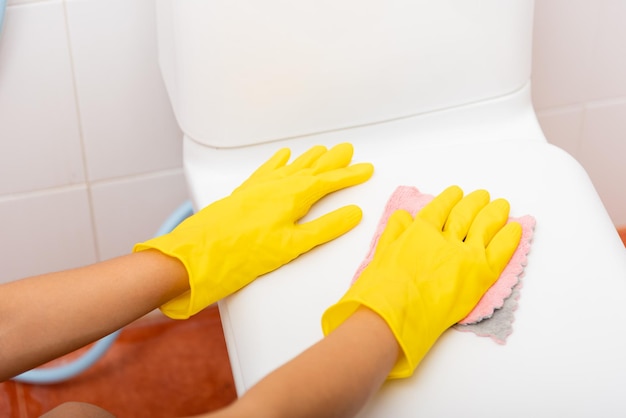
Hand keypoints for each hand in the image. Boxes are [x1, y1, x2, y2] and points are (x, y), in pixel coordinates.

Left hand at [135, 143, 373, 318]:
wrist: (202, 253)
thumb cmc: (246, 253)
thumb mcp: (293, 246)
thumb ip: (324, 228)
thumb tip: (352, 213)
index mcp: (293, 197)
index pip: (328, 182)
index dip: (349, 176)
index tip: (365, 170)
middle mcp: (278, 185)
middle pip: (312, 168)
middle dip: (332, 160)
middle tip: (348, 150)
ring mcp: (261, 186)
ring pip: (291, 166)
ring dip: (309, 158)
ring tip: (323, 149)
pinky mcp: (246, 192)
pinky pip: (268, 169)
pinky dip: (279, 161)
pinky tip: (284, 155)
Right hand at [322, 185, 521, 377]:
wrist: (396, 311)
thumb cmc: (383, 287)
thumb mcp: (383, 252)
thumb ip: (395, 231)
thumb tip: (404, 216)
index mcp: (420, 230)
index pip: (440, 208)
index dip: (450, 198)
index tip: (456, 192)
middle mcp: (445, 238)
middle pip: (465, 214)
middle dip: (475, 203)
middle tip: (483, 196)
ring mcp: (465, 254)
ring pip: (484, 227)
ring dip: (494, 214)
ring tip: (501, 206)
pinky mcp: (480, 274)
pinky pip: (500, 251)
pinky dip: (509, 238)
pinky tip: (515, 229)